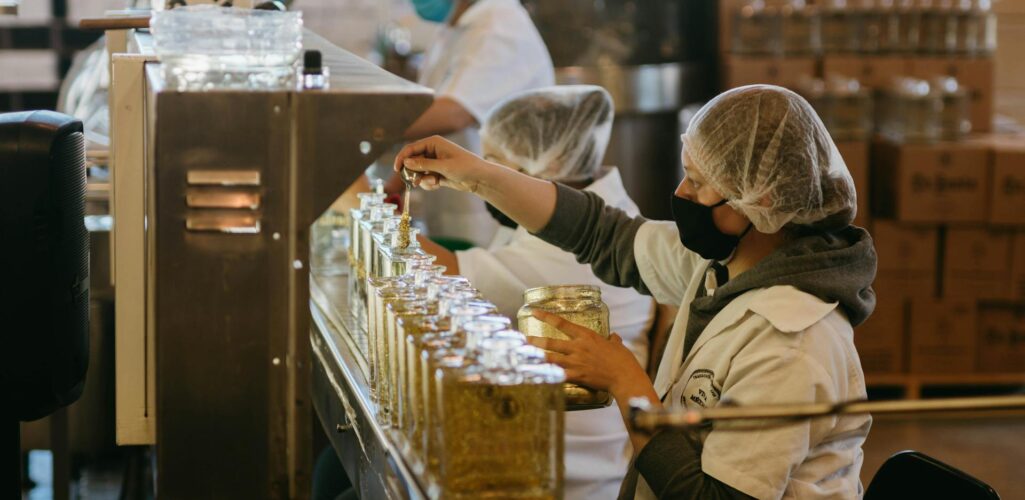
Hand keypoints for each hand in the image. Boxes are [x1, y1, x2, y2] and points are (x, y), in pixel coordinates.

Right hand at [393, 135, 491, 192]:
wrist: (479, 178)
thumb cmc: (465, 167)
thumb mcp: (443, 166)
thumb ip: (424, 165)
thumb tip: (406, 162)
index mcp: (433, 142)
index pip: (411, 148)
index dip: (402, 158)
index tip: (397, 170)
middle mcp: (432, 150)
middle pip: (412, 161)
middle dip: (414, 172)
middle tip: (415, 182)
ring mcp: (434, 162)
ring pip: (418, 172)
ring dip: (423, 179)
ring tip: (434, 183)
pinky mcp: (437, 172)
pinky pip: (425, 178)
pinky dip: (428, 184)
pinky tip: (438, 185)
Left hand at [526, 310, 650, 396]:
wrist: (625, 377)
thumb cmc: (623, 360)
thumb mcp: (618, 346)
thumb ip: (612, 340)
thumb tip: (614, 337)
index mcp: (586, 336)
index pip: (562, 323)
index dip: (546, 317)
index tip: (534, 312)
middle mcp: (578, 347)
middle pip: (551, 342)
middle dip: (535, 340)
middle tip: (522, 338)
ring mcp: (576, 362)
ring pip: (550, 358)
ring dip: (537, 356)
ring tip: (524, 355)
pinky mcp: (577, 376)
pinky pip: (558, 376)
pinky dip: (547, 375)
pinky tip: (537, 375)